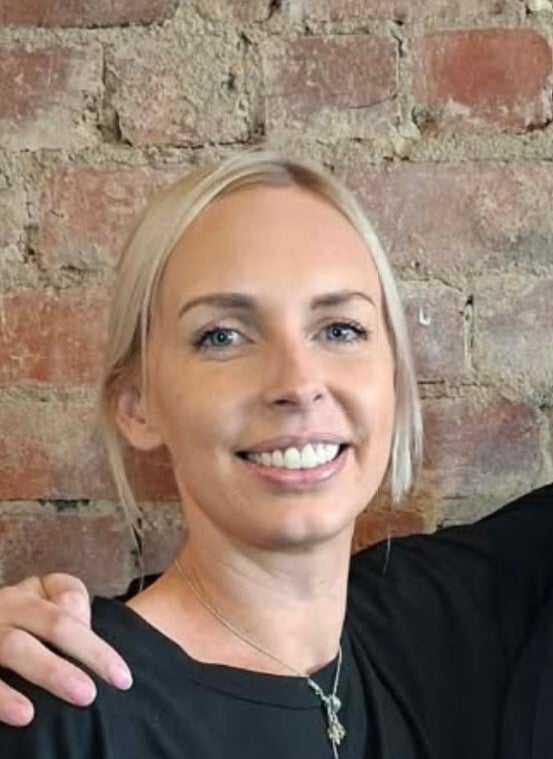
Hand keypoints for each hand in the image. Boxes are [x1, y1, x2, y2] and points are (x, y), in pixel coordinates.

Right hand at [0, 573, 132, 725]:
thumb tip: (90, 630)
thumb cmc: (14, 627)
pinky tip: (24, 714)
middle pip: (55, 622)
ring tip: (83, 695)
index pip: (70, 600)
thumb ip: (68, 607)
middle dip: (88, 652)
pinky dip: (3, 697)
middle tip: (116, 682)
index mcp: (28, 593)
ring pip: (17, 646)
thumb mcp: (38, 609)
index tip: (120, 674)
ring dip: (51, 670)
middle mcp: (7, 606)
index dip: (94, 633)